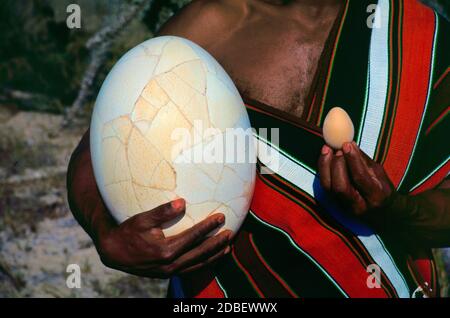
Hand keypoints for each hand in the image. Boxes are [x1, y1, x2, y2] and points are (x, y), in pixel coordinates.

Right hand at [96, 198, 231, 277]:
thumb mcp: (142, 219)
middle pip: (200, 253)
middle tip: (231, 233)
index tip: (221, 217)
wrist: (113, 252)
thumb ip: (163, 211)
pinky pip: (191, 270)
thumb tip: (182, 202)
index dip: (209, 226)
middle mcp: (170, 264)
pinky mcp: (167, 274)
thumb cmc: (127, 232)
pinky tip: (211, 257)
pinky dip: (203, 263)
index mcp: (166, 250)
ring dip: (214, 256)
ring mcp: (169, 271)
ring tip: (228, 248)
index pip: (194, 237)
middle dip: (217, 243)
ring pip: (198, 265)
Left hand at [318, 141, 396, 218]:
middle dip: (336, 164)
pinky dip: (323, 170)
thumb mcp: (380, 175)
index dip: (352, 160)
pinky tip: (325, 158)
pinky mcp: (335, 205)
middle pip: (340, 187)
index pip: (360, 178)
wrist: (382, 215)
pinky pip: (325, 186)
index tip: (346, 144)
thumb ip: (363, 161)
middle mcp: (358, 206)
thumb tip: (349, 144)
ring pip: (328, 187)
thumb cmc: (382, 190)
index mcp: (376, 197)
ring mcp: (344, 207)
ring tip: (327, 149)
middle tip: (336, 148)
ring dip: (324, 166)